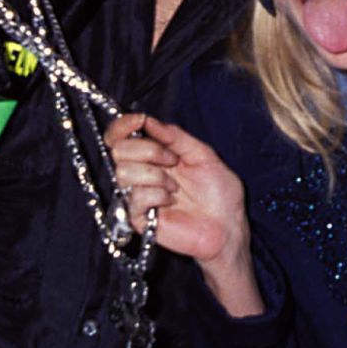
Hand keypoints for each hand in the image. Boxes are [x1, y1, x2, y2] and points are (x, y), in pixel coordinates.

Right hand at [106, 113, 262, 316]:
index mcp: (152, 154)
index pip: (120, 136)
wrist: (227, 226)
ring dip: (156, 176)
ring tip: (174, 187)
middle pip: (119, 150)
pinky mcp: (138, 218)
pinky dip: (157, 195)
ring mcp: (137, 195)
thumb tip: (149, 121)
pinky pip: (136, 197)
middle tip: (172, 161)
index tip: (139, 122)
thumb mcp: (202, 154)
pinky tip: (170, 202)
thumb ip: (175, 136)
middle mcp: (140, 172)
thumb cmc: (219, 193)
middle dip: (149, 151)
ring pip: (124, 173)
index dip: (123, 126)